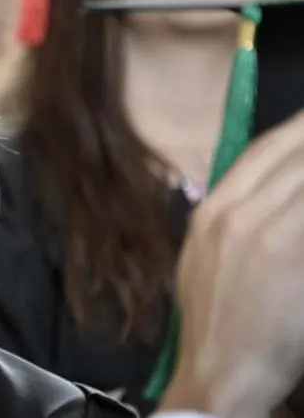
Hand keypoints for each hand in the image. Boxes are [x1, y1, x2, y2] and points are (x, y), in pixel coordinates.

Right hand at [161, 111, 303, 417]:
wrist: (218, 371)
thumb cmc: (214, 320)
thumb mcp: (204, 259)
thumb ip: (232, 220)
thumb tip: (265, 194)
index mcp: (211, 211)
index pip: (264, 150)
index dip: (298, 128)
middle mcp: (235, 213)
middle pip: (293, 155)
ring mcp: (264, 234)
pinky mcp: (290, 256)